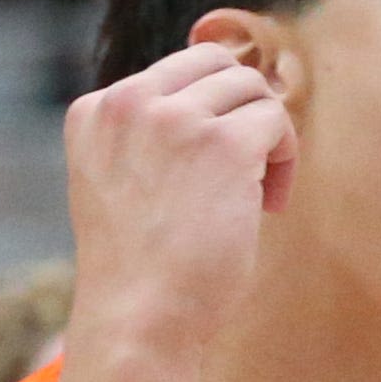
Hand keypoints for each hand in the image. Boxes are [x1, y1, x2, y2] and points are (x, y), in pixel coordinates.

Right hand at [62, 41, 295, 352]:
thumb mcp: (124, 183)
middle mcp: (127, 103)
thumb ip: (152, 136)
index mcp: (95, 111)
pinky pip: (276, 120)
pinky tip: (268, 206)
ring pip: (252, 87)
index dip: (209, 113)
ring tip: (258, 195)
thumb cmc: (143, 268)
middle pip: (216, 64)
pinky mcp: (223, 143)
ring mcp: (173, 118)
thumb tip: (231, 93)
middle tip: (247, 172)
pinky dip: (285, 160)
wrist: (139, 317)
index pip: (173, 72)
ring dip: (267, 137)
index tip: (210, 170)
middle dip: (241, 110)